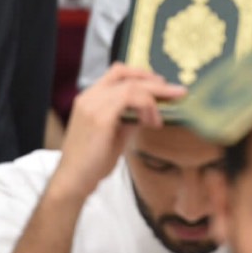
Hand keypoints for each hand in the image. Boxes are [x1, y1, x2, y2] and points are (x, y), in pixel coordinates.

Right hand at [49, 64, 184, 201]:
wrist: (74, 180)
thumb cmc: (93, 161)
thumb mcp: (116, 133)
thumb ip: (129, 117)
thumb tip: (150, 110)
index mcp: (91, 98)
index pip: (118, 72)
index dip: (142, 74)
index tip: (161, 84)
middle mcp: (90, 96)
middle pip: (127, 75)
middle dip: (156, 82)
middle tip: (177, 91)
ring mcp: (93, 104)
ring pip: (131, 86)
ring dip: (153, 97)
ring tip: (162, 114)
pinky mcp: (100, 117)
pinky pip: (129, 99)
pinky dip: (146, 106)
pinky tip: (152, 121)